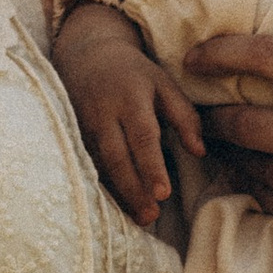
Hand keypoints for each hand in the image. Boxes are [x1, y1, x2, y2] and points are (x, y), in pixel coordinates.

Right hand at [53, 0, 206, 229]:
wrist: (86, 55)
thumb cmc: (133, 73)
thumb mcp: (163, 83)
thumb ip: (184, 115)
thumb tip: (199, 151)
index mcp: (130, 98)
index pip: (142, 136)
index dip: (151, 166)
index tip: (163, 193)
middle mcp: (103, 113)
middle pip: (117, 156)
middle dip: (134, 189)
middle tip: (151, 216)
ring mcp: (84, 126)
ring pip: (100, 166)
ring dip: (120, 193)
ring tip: (141, 218)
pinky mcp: (74, 136)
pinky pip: (89, 166)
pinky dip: (105, 187)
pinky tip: (120, 207)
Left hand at [188, 0, 272, 272]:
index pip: (268, 59)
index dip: (221, 53)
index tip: (194, 56)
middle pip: (244, 122)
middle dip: (210, 114)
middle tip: (197, 109)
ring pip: (251, 165)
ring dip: (229, 152)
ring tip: (221, 140)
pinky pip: (269, 200)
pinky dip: (254, 184)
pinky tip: (251, 172)